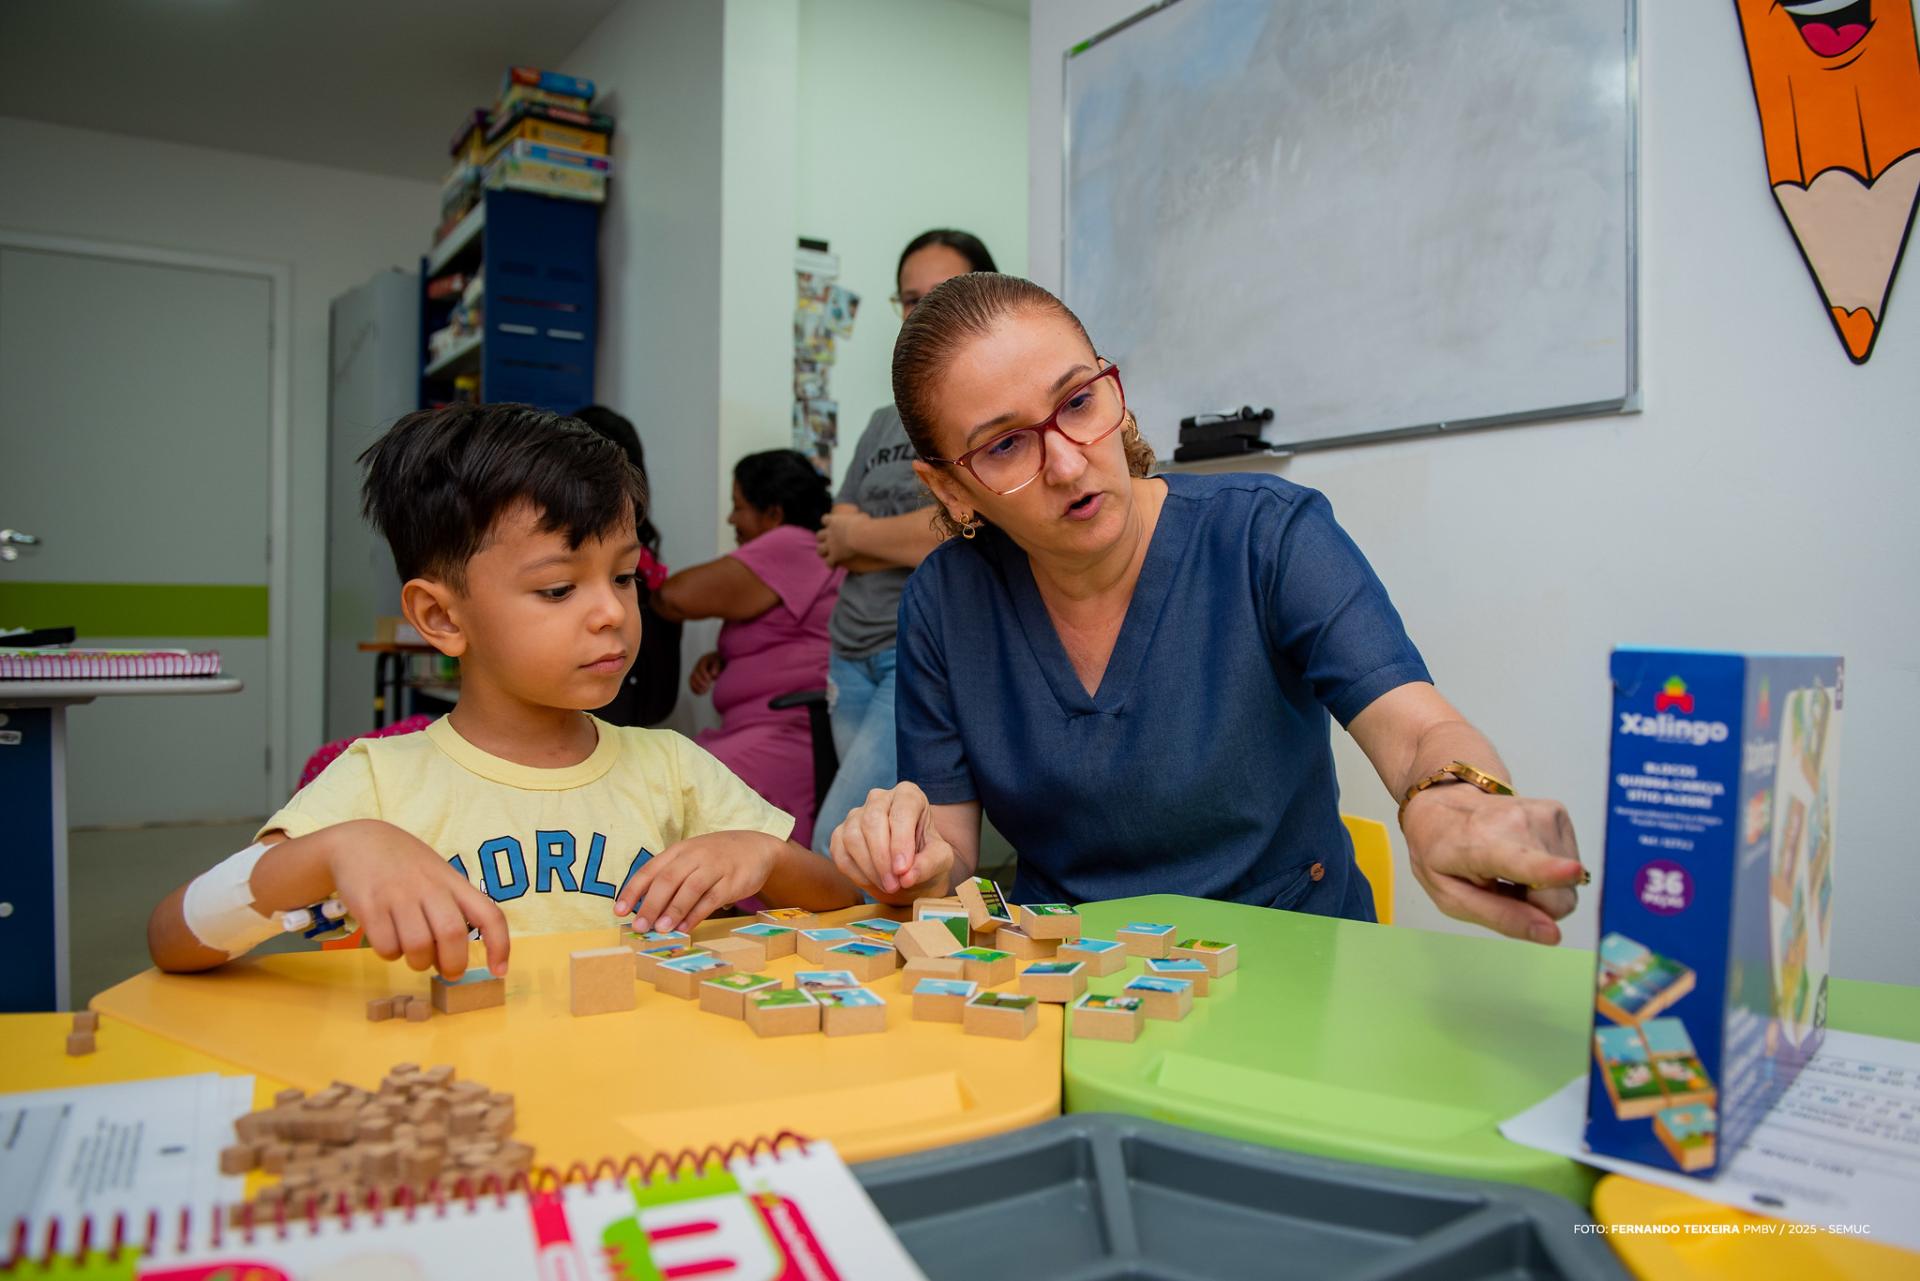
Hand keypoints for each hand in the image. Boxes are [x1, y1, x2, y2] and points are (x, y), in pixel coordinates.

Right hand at [323, 819, 509, 977]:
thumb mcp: (437, 875)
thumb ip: (449, 908)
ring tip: (414, 954)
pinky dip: (390, 954)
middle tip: (448, 972)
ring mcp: (398, 895)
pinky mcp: (370, 906)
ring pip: (418, 947)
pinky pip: (387, 946)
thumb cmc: (404, 864)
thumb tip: (450, 958)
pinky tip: (388, 940)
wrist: (357, 841)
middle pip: (452, 935)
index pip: (489, 914)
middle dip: (453, 964)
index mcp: (453, 882)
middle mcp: (429, 887)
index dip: (500, 945)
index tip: (499, 971)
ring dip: (418, 962)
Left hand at [615, 831, 779, 933]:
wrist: (758, 848)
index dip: (633, 891)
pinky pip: (711, 899)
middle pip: (667, 880)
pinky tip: (685, 927)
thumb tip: (646, 910)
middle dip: (650, 905)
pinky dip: (696, 914)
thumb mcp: (691, 859)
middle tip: (639, 926)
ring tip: (661, 929)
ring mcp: (714, 867)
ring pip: (689, 888)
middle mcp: (694, 856)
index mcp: (679, 851)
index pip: (650, 870)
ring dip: (673, 910)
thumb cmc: (717, 857)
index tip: (619, 911)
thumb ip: (671, 879)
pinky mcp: (732, 881)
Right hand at [689, 650, 723, 695]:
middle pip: (695, 674)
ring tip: (704, 692)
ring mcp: (696, 672)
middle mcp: (698, 665)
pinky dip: (694, 689)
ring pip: (691, 679)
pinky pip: (692, 684)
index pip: (701, 667)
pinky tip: (700, 693)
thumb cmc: (721, 662)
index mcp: (704, 659)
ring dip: (696, 687)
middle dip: (700, 682)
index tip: (709, 680)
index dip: (704, 674)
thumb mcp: (721, 662)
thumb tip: (713, 674)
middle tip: (707, 688)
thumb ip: (717, 667)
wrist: (720, 663)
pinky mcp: (696, 678)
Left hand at [816, 510, 868, 566]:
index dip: (827, 521)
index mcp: (834, 521)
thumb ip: (860, 517)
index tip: (830, 523)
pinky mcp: (834, 556)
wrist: (860, 536)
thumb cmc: (863, 525)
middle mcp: (829, 533)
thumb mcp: (861, 517)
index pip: (825, 519)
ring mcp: (830, 545)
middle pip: (819, 535)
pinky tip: (833, 566)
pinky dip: (830, 564)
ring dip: (822, 551)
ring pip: (820, 550)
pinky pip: (828, 562)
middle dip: (821, 538)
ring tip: (826, 554)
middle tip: (827, 540)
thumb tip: (866, 518)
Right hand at [827, 781, 954, 897]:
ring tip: (888, 886)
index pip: (902, 810)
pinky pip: (840, 852)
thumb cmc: (927, 858)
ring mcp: (856, 815)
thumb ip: (929, 864)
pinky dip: (855, 872)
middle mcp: (879, 798)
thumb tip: (907, 876)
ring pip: (853, 837)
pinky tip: (872, 882)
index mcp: (908, 795)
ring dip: (869, 868)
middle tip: (894, 885)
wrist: (908, 870)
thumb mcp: (941, 860)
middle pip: (872, 821)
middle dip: (882, 857)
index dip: (901, 841)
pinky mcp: (840, 834)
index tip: (902, 870)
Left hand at [1400, 788, 1583, 943]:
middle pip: (1558, 897)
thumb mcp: (1452, 897)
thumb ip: (1501, 917)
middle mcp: (1520, 822)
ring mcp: (1545, 813)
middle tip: (1502, 887)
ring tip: (1507, 868)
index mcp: (1484, 845)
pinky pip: (1569, 866)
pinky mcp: (1559, 812)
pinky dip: (1547, 870)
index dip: (1551, 871)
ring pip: (1568, 884)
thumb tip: (1552, 934)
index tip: (1573, 872)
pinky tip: (1521, 857)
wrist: (1443, 806)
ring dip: (1540, 886)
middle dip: (1537, 905)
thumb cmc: (1443, 854)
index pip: (1524, 861)